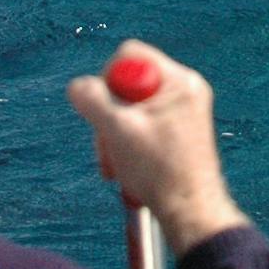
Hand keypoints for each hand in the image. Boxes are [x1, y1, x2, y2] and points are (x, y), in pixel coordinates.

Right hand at [67, 40, 249, 254]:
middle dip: (110, 117)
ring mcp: (185, 111)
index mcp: (179, 81)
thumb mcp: (117, 131)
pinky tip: (129, 171)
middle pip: (129, 84)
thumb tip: (78, 86)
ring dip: (117, 136)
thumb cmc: (159, 172)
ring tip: (118, 167)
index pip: (128, 55)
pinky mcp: (181, 132)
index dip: (107, 81)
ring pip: (133, 109)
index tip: (105, 113)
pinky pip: (145, 126)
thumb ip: (93, 100)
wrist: (191, 213)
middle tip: (107, 147)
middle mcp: (186, 90)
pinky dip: (130, 146)